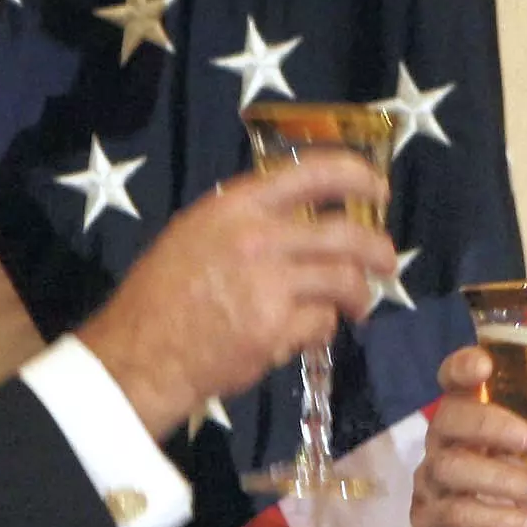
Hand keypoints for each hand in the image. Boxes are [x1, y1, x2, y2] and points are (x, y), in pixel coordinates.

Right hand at [74, 157, 399, 438]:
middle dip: (378, 249)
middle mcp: (256, 236)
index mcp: (235, 206)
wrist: (140, 354)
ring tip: (357, 307)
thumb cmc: (163, 298)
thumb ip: (247, 223)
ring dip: (359, 296)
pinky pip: (323, 322)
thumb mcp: (195, 235)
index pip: (312, 173)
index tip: (378, 187)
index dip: (357, 175)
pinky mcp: (276, 326)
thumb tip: (300, 221)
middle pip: (346, 233)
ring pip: (345, 280)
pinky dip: (322, 329)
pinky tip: (305, 334)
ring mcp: (269, 281)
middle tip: (387, 262)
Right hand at [409, 345, 526, 526]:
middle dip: (487, 424)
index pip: (453, 383)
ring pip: (451, 469)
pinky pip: (459, 515)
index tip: (484, 365)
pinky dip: (502, 519)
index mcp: (474, 422)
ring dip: (505, 480)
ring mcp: (432, 486)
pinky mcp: (431, 524)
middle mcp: (445, 447)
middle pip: (446, 419)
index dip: (461, 368)